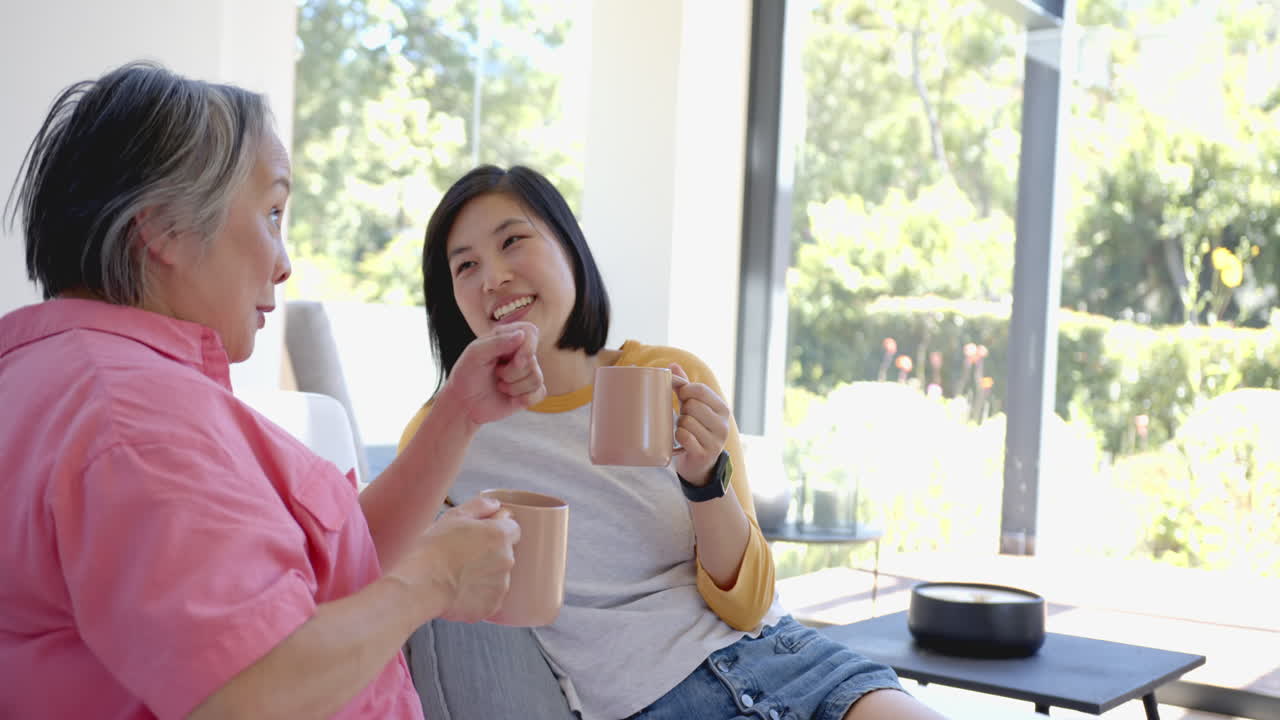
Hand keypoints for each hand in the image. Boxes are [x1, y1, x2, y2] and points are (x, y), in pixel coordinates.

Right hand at [388, 496, 520, 622]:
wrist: (422, 583)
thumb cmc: (434, 547)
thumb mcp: (454, 516)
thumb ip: (480, 506)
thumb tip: (496, 505)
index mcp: (500, 535)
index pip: (513, 529)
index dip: (496, 530)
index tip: (480, 535)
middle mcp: (507, 560)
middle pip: (506, 554)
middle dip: (490, 554)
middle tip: (463, 557)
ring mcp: (501, 586)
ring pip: (498, 578)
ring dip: (485, 576)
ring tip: (458, 576)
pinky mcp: (491, 606)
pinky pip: (489, 598)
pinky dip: (478, 596)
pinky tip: (458, 591)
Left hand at [441, 321, 546, 426]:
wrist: (464, 404)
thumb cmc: (466, 375)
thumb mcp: (475, 354)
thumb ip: (497, 342)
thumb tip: (522, 335)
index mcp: (507, 338)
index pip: (530, 332)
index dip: (528, 346)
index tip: (515, 360)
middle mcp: (520, 354)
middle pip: (532, 359)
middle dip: (512, 372)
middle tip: (496, 374)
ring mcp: (526, 373)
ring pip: (537, 378)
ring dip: (514, 387)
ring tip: (500, 386)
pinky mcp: (530, 392)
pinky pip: (540, 393)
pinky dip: (523, 399)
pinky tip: (510, 398)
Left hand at [669, 363, 730, 485]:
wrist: (700, 465)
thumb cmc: (695, 430)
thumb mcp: (694, 407)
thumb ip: (686, 386)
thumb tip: (672, 365)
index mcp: (722, 409)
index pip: (700, 390)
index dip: (685, 389)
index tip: (679, 394)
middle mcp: (723, 424)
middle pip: (692, 405)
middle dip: (683, 410)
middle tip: (684, 418)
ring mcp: (715, 441)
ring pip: (686, 421)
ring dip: (679, 425)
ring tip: (684, 431)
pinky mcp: (704, 454)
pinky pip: (684, 436)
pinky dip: (678, 437)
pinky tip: (682, 441)